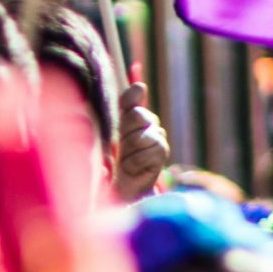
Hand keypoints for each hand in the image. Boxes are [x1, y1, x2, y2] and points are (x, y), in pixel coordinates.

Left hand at [112, 82, 168, 199]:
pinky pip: (148, 152)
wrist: (121, 185)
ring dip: (128, 151)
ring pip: (142, 136)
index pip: (134, 97)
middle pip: (138, 115)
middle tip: (119, 148)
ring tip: (124, 160)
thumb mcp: (110, 134)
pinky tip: (132, 169)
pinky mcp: (162, 152)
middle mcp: (148, 120)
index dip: (129, 104)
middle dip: (124, 134)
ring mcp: (158, 135)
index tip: (122, 119)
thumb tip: (139, 86)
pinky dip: (135, 163)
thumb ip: (121, 110)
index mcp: (133, 113)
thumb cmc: (112, 157)